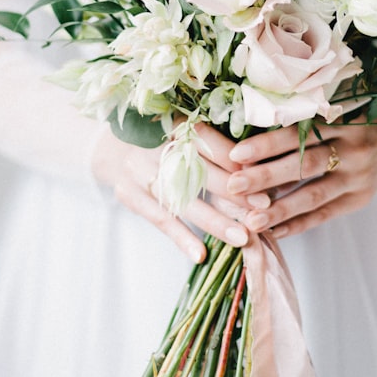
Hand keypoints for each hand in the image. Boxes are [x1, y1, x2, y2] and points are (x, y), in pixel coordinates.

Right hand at [91, 124, 269, 262]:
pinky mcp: (129, 194)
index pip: (206, 140)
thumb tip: (258, 167)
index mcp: (171, 121)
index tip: (261, 179)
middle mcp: (153, 145)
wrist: (113, 146)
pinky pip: (159, 219)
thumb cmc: (163, 137)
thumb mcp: (183, 128)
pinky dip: (180, 238)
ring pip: (182, 200)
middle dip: (233, 193)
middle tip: (263, 210)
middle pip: (197, 172)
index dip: (233, 160)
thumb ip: (213, 142)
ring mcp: (138, 171)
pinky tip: (200, 255)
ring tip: (243, 238)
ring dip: (214, 221)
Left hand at [223, 119, 376, 238]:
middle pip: (303, 165)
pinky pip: (326, 214)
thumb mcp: (343, 107)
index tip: (236, 153)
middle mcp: (353, 150)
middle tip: (233, 186)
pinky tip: (275, 231)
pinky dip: (299, 224)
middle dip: (265, 177)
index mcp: (344, 122)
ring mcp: (359, 178)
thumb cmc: (364, 116)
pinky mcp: (361, 199)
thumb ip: (308, 118)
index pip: (299, 134)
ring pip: (313, 195)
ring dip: (279, 208)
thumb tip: (254, 130)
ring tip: (250, 219)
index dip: (267, 144)